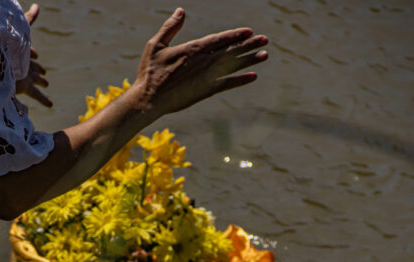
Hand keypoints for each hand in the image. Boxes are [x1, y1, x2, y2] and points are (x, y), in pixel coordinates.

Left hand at [16, 4, 52, 107]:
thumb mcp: (19, 32)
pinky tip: (50, 104)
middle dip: (38, 70)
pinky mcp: (25, 87)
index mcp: (20, 51)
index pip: (29, 53)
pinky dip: (44, 100)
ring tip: (46, 85)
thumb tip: (37, 6)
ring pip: (36, 80)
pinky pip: (37, 95)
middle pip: (33, 67)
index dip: (33, 54)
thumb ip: (29, 19)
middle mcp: (22, 64)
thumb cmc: (5, 47)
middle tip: (44, 74)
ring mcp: (24, 77)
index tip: (36, 54)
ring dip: (41, 83)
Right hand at [133, 8, 267, 116]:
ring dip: (250, 60)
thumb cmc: (149, 72)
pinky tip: (253, 76)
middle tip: (264, 40)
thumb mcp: (155, 45)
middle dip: (248, 45)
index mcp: (192, 49)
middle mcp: (204, 62)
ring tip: (264, 55)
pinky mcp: (206, 92)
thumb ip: (170, 28)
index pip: (219, 39)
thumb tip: (181, 11)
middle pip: (231, 51)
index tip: (249, 32)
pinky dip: (240, 80)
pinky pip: (227, 84)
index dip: (235, 35)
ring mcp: (207, 78)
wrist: (149, 100)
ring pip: (233, 66)